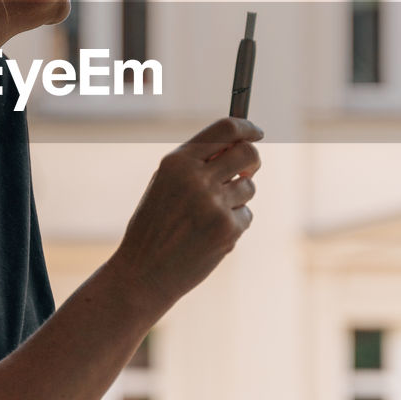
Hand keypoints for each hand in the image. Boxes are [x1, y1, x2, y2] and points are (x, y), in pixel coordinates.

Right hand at [109, 116, 262, 316]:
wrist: (144, 272)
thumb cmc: (154, 225)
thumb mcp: (165, 184)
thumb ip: (197, 163)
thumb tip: (240, 146)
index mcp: (177, 162)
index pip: (225, 129)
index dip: (247, 127)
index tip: (256, 132)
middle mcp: (196, 178)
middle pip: (248, 153)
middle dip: (253, 160)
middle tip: (247, 169)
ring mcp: (214, 204)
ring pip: (248, 187)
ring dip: (238, 197)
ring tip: (210, 215)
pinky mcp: (228, 229)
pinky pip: (245, 215)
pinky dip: (233, 224)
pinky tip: (209, 236)